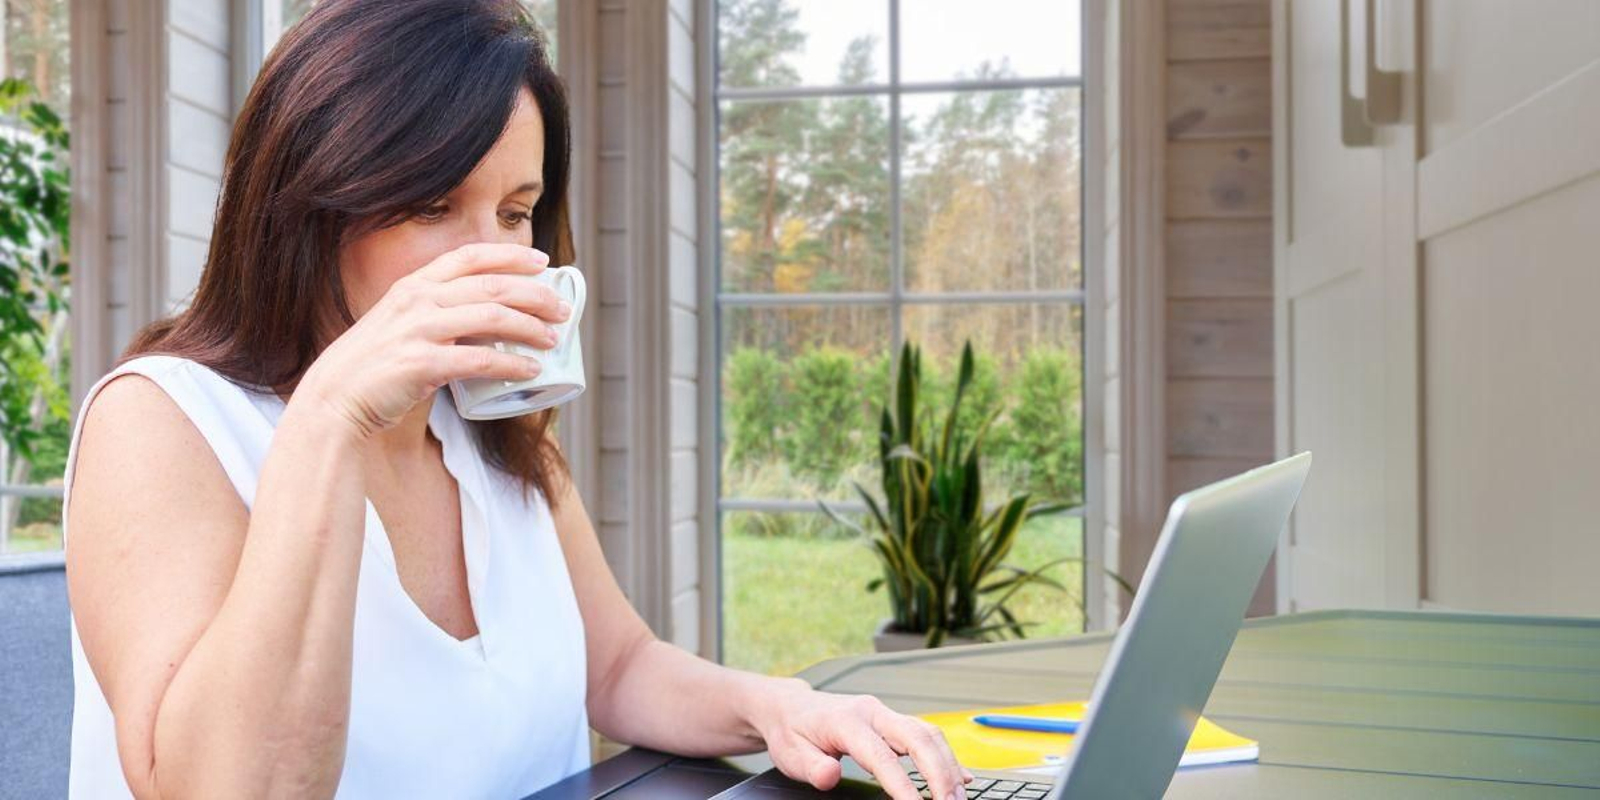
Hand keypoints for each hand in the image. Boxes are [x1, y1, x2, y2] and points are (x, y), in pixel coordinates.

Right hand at [297, 243, 570, 438]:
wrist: (335, 398)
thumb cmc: (376, 365)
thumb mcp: (403, 324)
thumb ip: (438, 315)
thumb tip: (489, 320)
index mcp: (414, 284)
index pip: (470, 256)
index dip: (510, 255)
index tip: (543, 261)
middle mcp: (417, 300)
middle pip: (491, 286)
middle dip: (534, 294)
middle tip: (562, 309)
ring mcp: (417, 330)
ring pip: (491, 317)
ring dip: (530, 327)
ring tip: (553, 339)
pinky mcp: (420, 364)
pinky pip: (479, 359)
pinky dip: (511, 363)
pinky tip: (530, 371)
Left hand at [754, 682, 971, 799]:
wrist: (792, 707)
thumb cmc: (793, 732)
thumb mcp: (790, 754)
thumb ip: (811, 767)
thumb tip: (830, 775)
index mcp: (847, 721)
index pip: (881, 755)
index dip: (902, 784)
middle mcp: (872, 713)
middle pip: (918, 737)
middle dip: (940, 772)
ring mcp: (886, 715)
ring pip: (928, 734)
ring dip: (948, 765)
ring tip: (957, 798)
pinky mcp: (894, 721)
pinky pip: (927, 734)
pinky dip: (946, 756)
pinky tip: (961, 778)